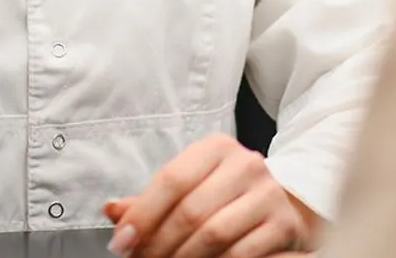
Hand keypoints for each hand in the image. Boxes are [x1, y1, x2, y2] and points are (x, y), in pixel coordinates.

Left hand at [103, 135, 319, 257]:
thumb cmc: (225, 196)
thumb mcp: (190, 188)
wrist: (284, 205)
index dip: (142, 215)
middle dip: (158, 244)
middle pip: (190, 210)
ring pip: (214, 235)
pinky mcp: (284, 225)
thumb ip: (150, 201)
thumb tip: (110, 210)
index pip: (171, 179)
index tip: (122, 243)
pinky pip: (240, 254)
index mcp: (216, 148)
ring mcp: (268, 194)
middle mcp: (246, 164)